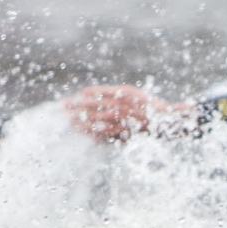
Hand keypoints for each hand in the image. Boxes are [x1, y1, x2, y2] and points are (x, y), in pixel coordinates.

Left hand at [63, 85, 191, 142]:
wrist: (164, 119)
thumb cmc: (146, 105)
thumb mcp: (129, 93)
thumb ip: (110, 94)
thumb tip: (86, 94)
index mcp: (120, 93)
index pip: (92, 94)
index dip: (78, 97)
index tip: (69, 101)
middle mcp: (119, 105)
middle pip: (90, 106)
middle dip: (74, 108)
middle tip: (62, 109)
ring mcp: (120, 119)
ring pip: (94, 120)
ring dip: (79, 121)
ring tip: (68, 121)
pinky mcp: (123, 132)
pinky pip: (105, 134)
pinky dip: (93, 134)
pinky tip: (84, 135)